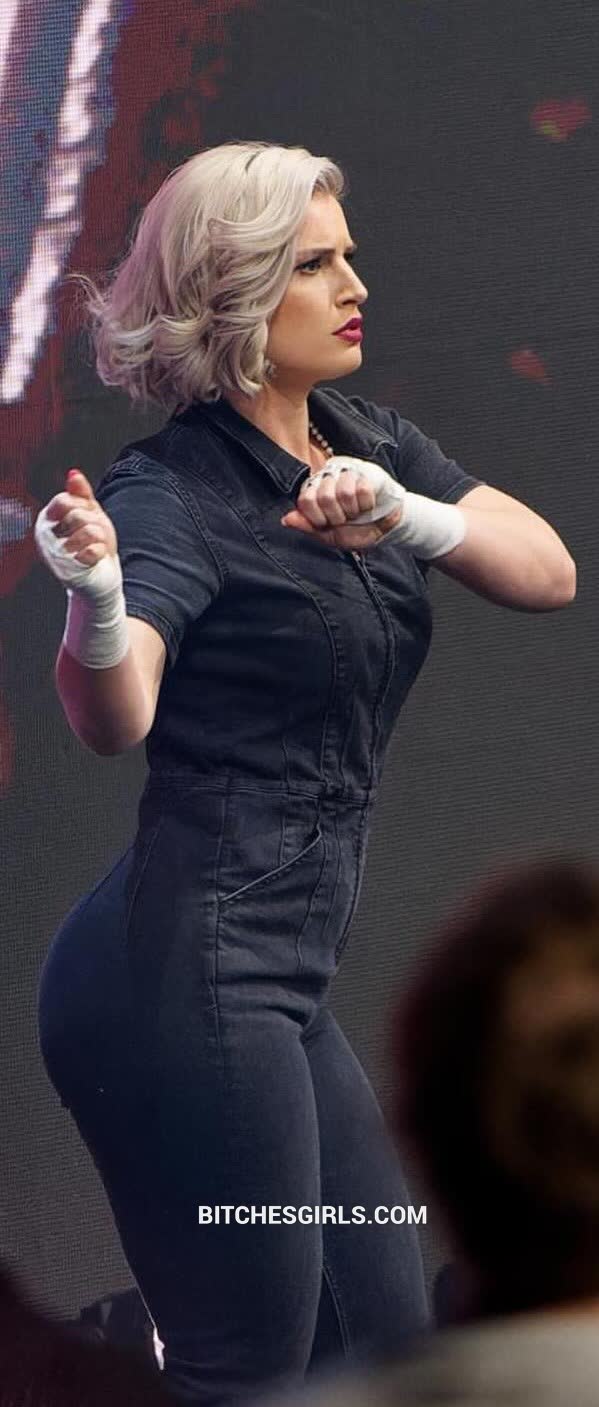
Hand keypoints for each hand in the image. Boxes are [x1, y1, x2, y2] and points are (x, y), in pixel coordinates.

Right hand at [39, 469, 117, 566]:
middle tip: (95, 534)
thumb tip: (73, 473)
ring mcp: (56, 556)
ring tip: (95, 545)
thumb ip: (81, 494)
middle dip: (95, 522)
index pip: (63, 500)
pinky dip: (101, 552)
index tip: (88, 514)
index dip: (83, 504)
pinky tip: (96, 557)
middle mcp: (46, 538)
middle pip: (77, 515)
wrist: (101, 576)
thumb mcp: (90, 513)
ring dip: (100, 538)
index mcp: (47, 520)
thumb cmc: (93, 544)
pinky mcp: (70, 572)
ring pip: (88, 532)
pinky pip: (93, 551)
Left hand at [281, 466, 402, 551]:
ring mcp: (347, 472)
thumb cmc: (356, 530)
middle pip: (325, 497)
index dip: (317, 518)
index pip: (306, 500)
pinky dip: (367, 504)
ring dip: (354, 510)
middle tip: (346, 518)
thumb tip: (285, 520)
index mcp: (315, 492)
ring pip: (344, 493)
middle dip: (338, 517)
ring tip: (357, 512)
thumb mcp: (329, 535)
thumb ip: (308, 526)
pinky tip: (368, 504)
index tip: (327, 523)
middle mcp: (328, 478)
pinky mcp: (366, 472)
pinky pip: (362, 489)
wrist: (385, 527)